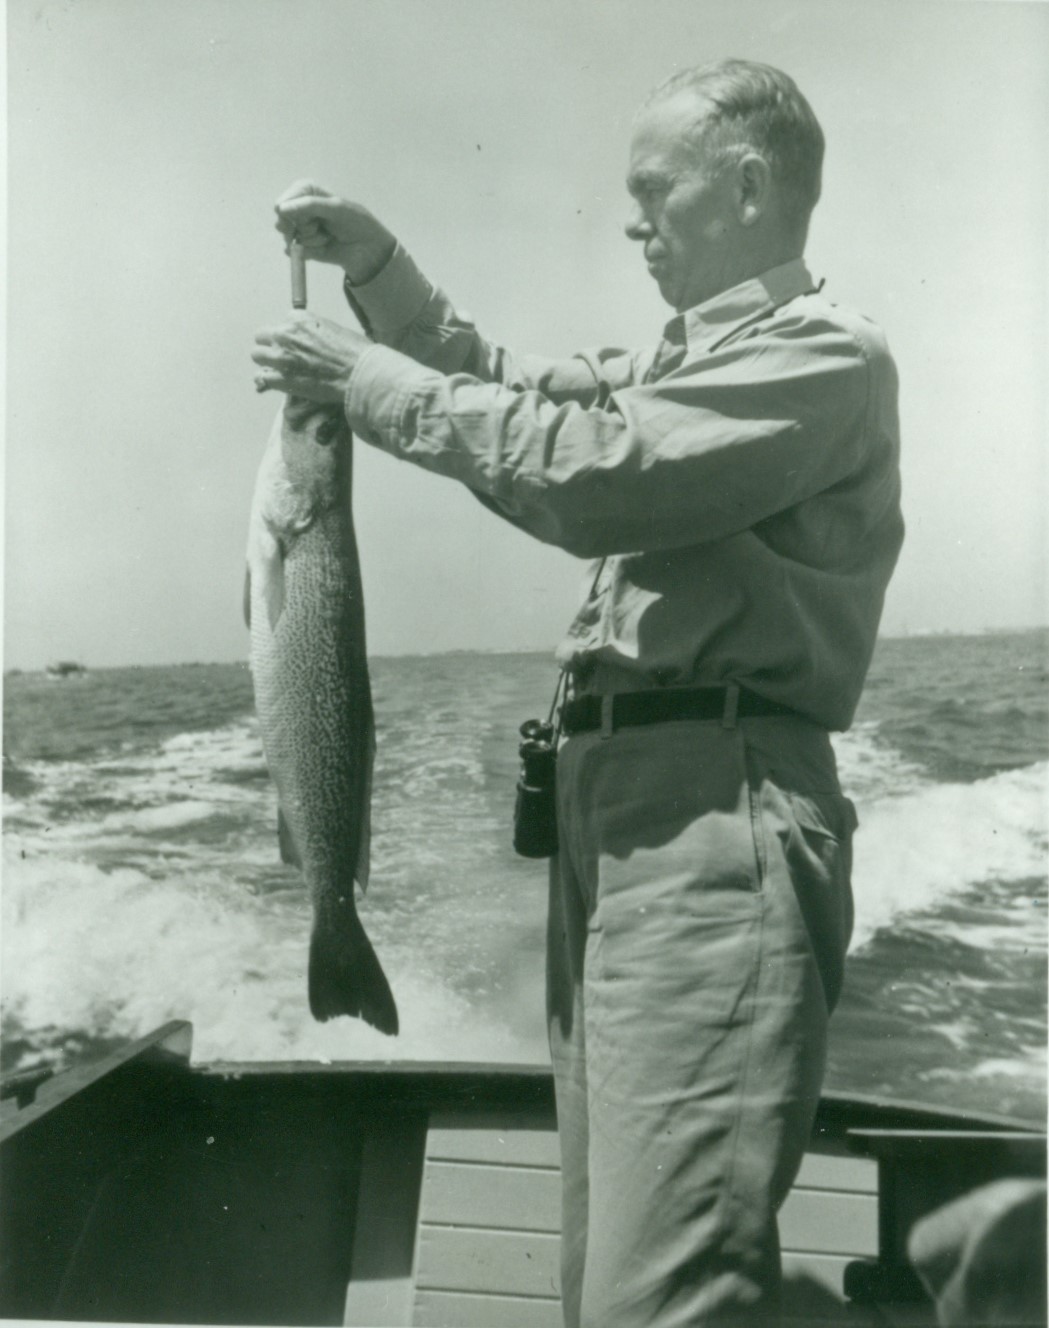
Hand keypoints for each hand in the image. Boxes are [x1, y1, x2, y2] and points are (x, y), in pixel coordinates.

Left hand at [252, 313, 369, 402]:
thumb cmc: (354, 352)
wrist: (358, 375)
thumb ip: (312, 331)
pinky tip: (280, 383)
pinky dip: (269, 380)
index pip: (281, 324)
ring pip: (257, 355)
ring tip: (280, 371)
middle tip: (285, 358)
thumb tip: (308, 341)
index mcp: (298, 319)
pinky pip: (262, 377)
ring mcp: (280, 356)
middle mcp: (285, 334)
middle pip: (262, 336)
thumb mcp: (332, 329)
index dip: (288, 337)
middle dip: (272, 346)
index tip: (297, 346)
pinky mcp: (280, 378)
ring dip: (267, 362)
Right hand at [274, 180, 396, 283]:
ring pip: (289, 237)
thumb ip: (309, 205)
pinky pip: (295, 252)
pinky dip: (312, 251)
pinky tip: (325, 246)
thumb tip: (281, 209)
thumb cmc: (356, 222)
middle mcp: (300, 208)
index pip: (284, 201)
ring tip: (328, 236)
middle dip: (301, 227)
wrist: (368, 249)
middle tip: (319, 227)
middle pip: (282, 220)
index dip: (291, 211)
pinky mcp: (302, 247)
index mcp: (307, 191)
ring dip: (311, 239)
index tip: (305, 217)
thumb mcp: (335, 208)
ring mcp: (300, 228)